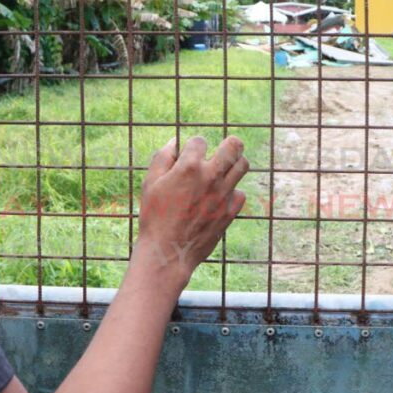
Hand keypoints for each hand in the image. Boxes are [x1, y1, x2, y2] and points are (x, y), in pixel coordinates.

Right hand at [133, 135, 249, 285]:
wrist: (168, 252)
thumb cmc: (154, 216)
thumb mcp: (150, 183)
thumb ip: (162, 158)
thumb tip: (175, 142)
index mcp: (189, 167)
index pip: (200, 140)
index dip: (192, 146)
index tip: (187, 156)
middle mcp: (210, 177)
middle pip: (234, 145)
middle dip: (227, 144)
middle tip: (220, 152)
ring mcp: (223, 195)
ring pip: (243, 165)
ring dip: (233, 163)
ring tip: (223, 170)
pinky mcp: (230, 212)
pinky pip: (240, 193)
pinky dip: (231, 192)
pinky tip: (218, 197)